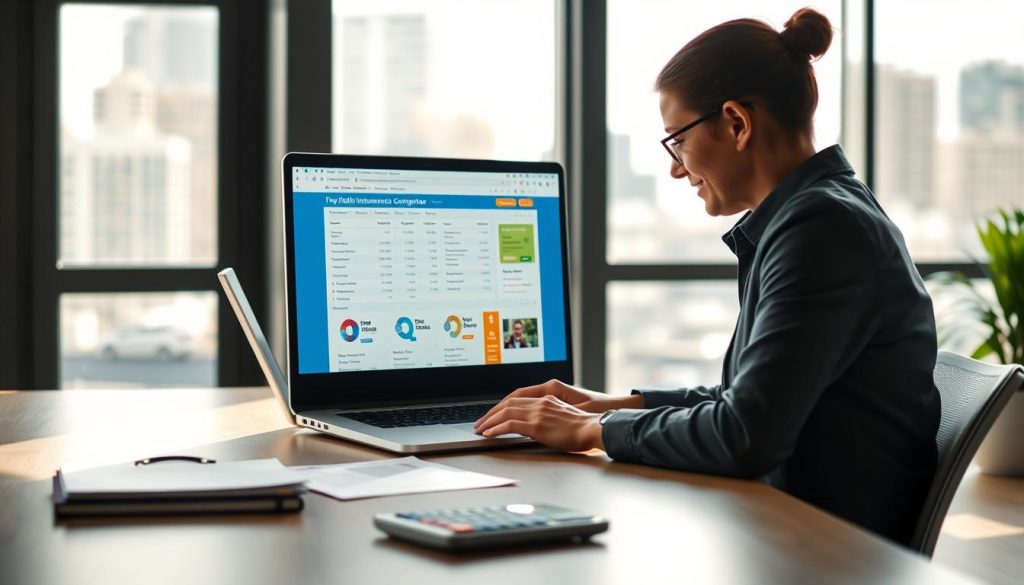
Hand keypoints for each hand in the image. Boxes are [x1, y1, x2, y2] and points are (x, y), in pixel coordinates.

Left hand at [473, 379, 642, 451]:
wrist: (595, 429)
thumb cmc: (584, 427)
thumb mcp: (563, 417)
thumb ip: (548, 417)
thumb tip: (535, 427)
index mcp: (547, 398)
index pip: (517, 398)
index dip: (502, 406)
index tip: (493, 414)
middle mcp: (540, 402)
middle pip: (508, 403)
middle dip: (491, 413)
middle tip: (480, 422)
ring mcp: (538, 412)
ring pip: (505, 412)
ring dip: (489, 421)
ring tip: (480, 429)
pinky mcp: (537, 425)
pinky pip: (510, 424)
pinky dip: (496, 428)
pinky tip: (489, 433)